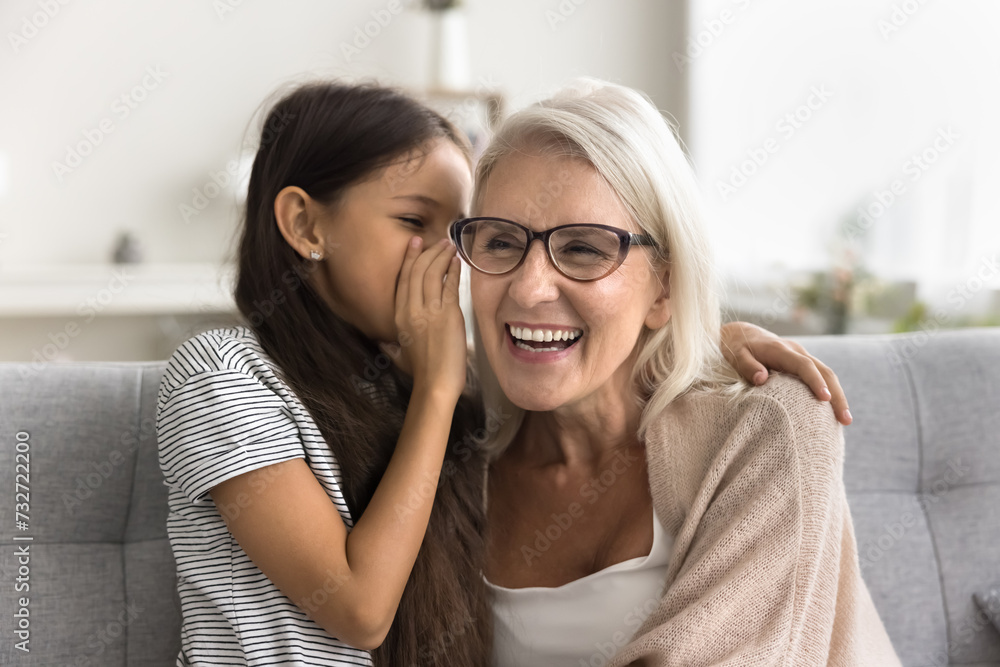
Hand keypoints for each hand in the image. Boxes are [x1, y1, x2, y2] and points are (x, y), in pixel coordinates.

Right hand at [385, 237, 466, 400]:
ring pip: (433, 274)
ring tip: (449, 245)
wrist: (435, 384)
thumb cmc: (420, 373)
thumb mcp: (398, 356)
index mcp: (399, 316)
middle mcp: (412, 310)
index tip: (416, 244)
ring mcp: (430, 310)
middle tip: (438, 240)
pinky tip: (457, 262)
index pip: (403, 280)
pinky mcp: (448, 314)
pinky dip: (453, 271)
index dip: (410, 259)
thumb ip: (390, 345)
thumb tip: (382, 342)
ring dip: (442, 256)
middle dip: (428, 252)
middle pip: (417, 271)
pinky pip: (450, 285)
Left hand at [720, 321, 851, 425]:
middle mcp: (796, 351)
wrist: (740, 334)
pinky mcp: (802, 363)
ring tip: (845, 421)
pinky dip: (829, 392)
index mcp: (780, 349)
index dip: (815, 381)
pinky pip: (820, 376)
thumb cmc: (736, 348)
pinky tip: (832, 412)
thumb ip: (747, 366)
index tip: (825, 398)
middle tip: (845, 419)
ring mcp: (801, 356)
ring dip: (838, 396)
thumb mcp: (735, 355)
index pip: (804, 365)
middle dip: (837, 394)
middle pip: (824, 371)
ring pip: (826, 374)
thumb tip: (761, 378)